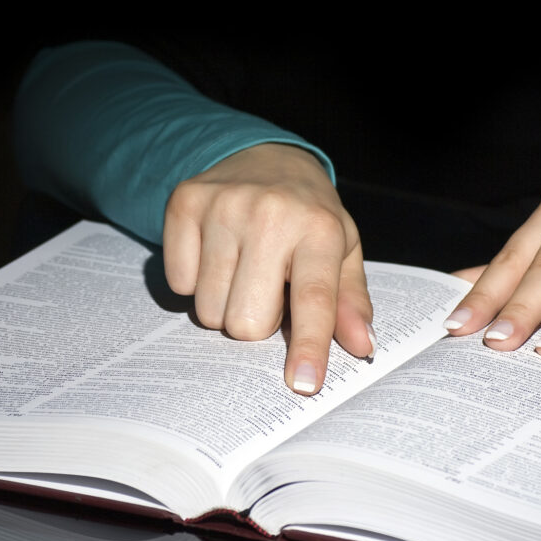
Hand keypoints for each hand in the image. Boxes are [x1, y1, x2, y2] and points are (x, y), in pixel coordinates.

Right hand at [163, 143, 373, 394]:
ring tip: (243, 271)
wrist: (268, 157)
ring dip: (224, 306)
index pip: (314, 300)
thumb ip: (350, 302)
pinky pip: (178, 284)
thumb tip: (362, 346)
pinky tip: (216, 254)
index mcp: (319, 229)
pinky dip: (195, 281)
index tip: (303, 383)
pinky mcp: (185, 202)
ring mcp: (222, 205)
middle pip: (247, 322)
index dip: (308, 346)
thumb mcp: (342, 252)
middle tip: (267, 292)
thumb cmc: (310, 217)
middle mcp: (270, 214)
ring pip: (208, 310)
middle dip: (257, 323)